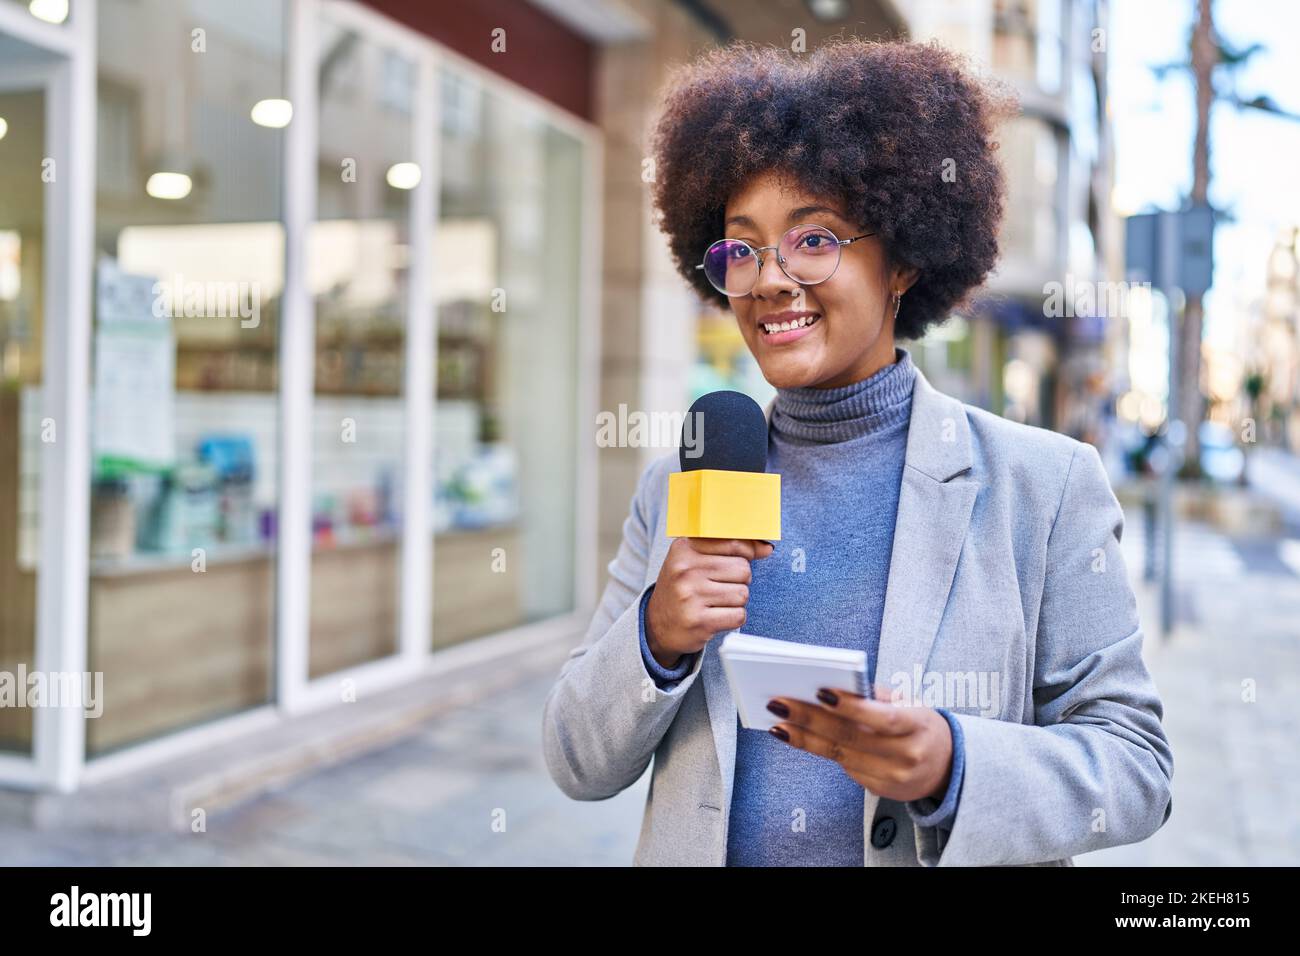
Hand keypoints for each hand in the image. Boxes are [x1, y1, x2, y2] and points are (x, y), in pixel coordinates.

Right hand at [645, 537, 773, 668]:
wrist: (656, 625)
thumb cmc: (682, 588)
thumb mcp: (694, 560)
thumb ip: (728, 549)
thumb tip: (766, 548)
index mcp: (684, 548)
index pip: (734, 543)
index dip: (747, 552)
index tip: (745, 559)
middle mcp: (685, 570)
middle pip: (743, 569)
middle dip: (740, 579)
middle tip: (721, 586)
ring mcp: (690, 596)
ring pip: (742, 593)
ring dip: (736, 600)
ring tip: (717, 602)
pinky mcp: (698, 621)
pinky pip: (738, 615)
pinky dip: (734, 617)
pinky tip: (717, 616)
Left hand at [765, 683, 953, 802]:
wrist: (948, 767)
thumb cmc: (922, 725)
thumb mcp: (911, 703)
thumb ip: (876, 696)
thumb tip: (832, 686)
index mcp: (919, 726)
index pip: (883, 718)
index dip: (852, 707)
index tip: (820, 692)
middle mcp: (906, 756)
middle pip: (852, 738)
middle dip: (810, 720)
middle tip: (779, 704)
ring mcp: (893, 778)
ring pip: (841, 756)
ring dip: (805, 738)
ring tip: (778, 722)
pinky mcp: (879, 789)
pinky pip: (845, 767)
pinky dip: (820, 750)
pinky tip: (797, 737)